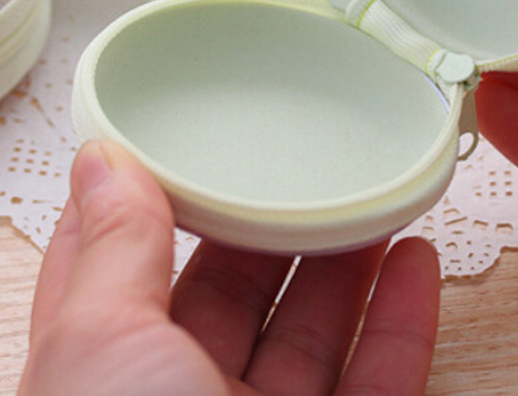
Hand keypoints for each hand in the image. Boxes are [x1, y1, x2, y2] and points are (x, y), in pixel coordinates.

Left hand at [19, 140, 439, 395]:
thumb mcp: (101, 356)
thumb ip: (111, 253)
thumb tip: (102, 159)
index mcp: (108, 382)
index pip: (122, 272)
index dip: (151, 204)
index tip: (189, 145)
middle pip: (233, 295)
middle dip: (270, 226)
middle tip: (307, 164)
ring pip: (313, 333)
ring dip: (347, 262)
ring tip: (373, 196)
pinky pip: (382, 378)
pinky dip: (403, 319)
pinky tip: (416, 261)